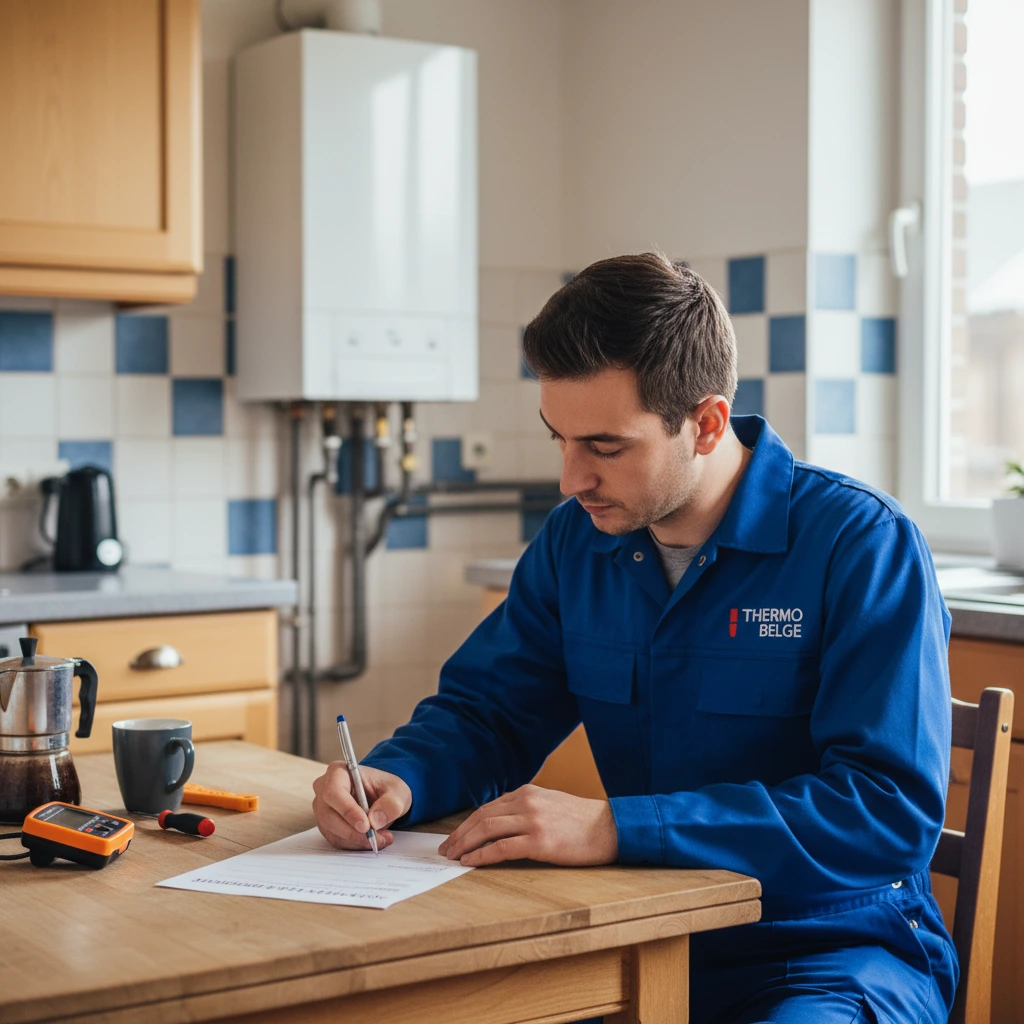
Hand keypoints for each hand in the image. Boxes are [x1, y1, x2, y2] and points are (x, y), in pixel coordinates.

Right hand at [312, 762, 412, 850]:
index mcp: (338, 771)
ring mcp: (322, 808)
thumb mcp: (397, 791)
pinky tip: (372, 840)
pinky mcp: (326, 825)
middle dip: (354, 832)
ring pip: (332, 831)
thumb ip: (390, 804)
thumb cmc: (386, 787)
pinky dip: (355, 844)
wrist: (383, 795)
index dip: (348, 811)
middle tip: (377, 838)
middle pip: (329, 816)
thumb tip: (375, 821)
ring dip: (357, 840)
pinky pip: (336, 840)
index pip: (334, 792)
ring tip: (381, 839)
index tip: (365, 826)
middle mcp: (324, 789)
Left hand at [438, 785, 617, 866]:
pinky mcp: (539, 841)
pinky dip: (482, 855)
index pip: (488, 807)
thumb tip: (501, 824)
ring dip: (465, 844)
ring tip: (453, 857)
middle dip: (460, 834)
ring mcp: (532, 820)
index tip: (455, 836)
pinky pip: (502, 848)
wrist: (610, 828)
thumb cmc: (582, 821)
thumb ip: (527, 809)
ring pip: (487, 830)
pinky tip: (470, 863)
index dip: (468, 823)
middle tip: (446, 848)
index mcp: (528, 792)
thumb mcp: (550, 805)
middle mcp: (527, 802)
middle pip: (482, 816)